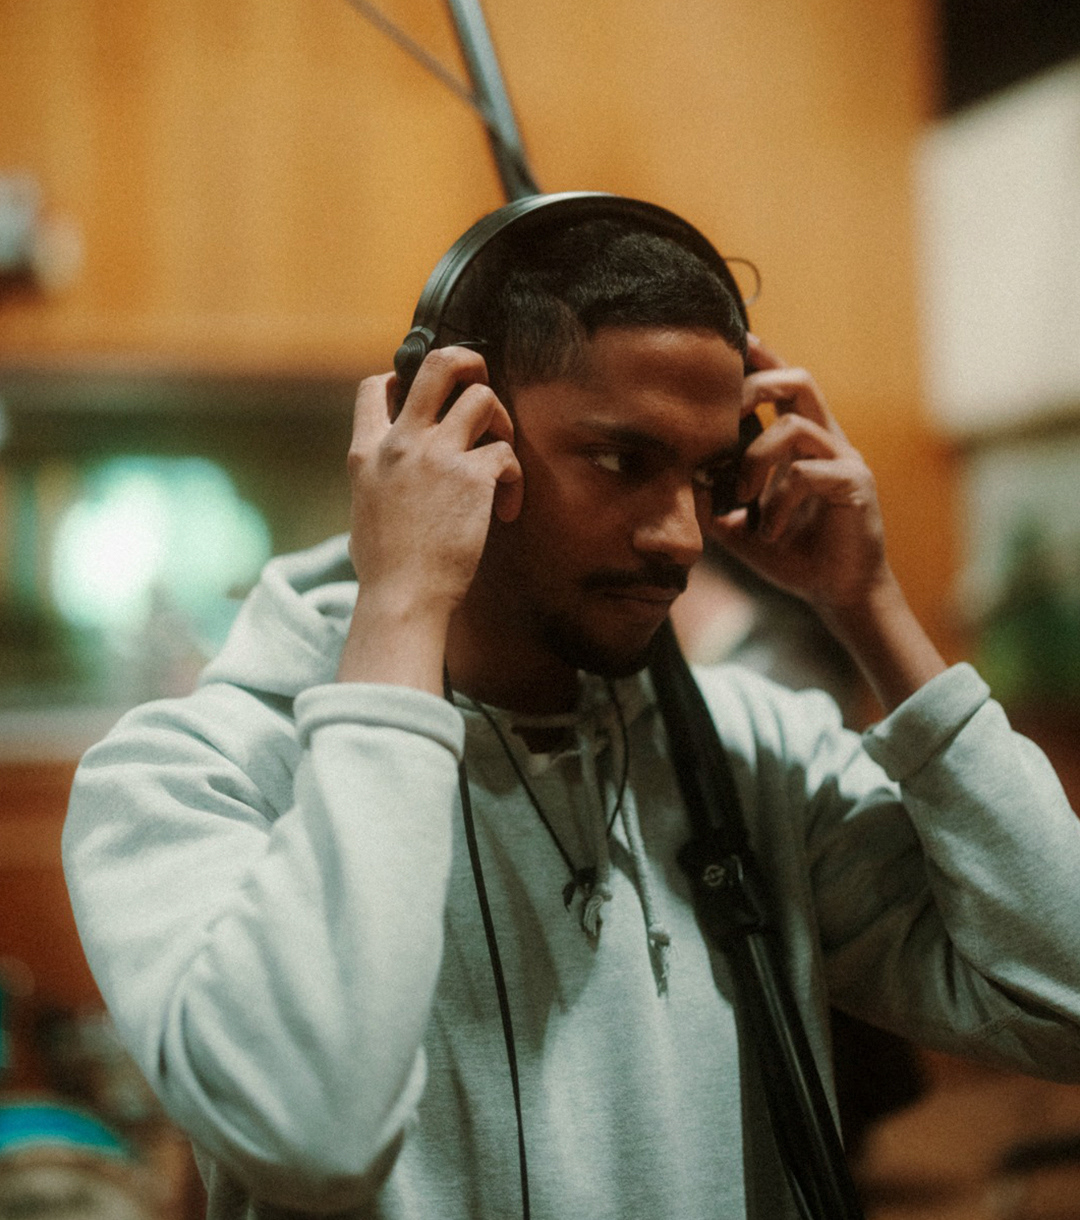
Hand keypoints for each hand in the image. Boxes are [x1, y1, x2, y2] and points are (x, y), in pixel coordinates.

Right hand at [338, 347, 522, 688]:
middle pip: (438, 365)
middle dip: (468, 362)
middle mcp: (400, 442)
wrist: (403, 599)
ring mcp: (436, 455)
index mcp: (366, 451)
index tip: (425, 401)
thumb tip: (394, 469)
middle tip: (481, 385)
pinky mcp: (472, 476)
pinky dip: (514, 480)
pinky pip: (506, 453)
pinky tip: (507, 510)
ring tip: (499, 456)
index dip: (403, 379)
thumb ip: (379, 476)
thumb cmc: (386, 570)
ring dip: (500, 422)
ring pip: (482, 398)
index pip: (374, 385)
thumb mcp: (364, 508)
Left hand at [711, 337, 946, 710]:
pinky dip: (778, 503)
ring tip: (745, 501)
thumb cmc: (793, 555)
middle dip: (756, 386)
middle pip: (799, 381)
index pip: (784, 386)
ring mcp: (845, 461)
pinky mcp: (854, 486)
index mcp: (804, 444)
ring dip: (755, 461)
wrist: (839, 594)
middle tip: (723, 412)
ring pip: (793, 428)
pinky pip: (805, 474)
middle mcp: (828, 442)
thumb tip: (676, 481)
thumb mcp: (740, 526)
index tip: (737, 338)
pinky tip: (771, 532)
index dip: (763, 358)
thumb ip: (714, 500)